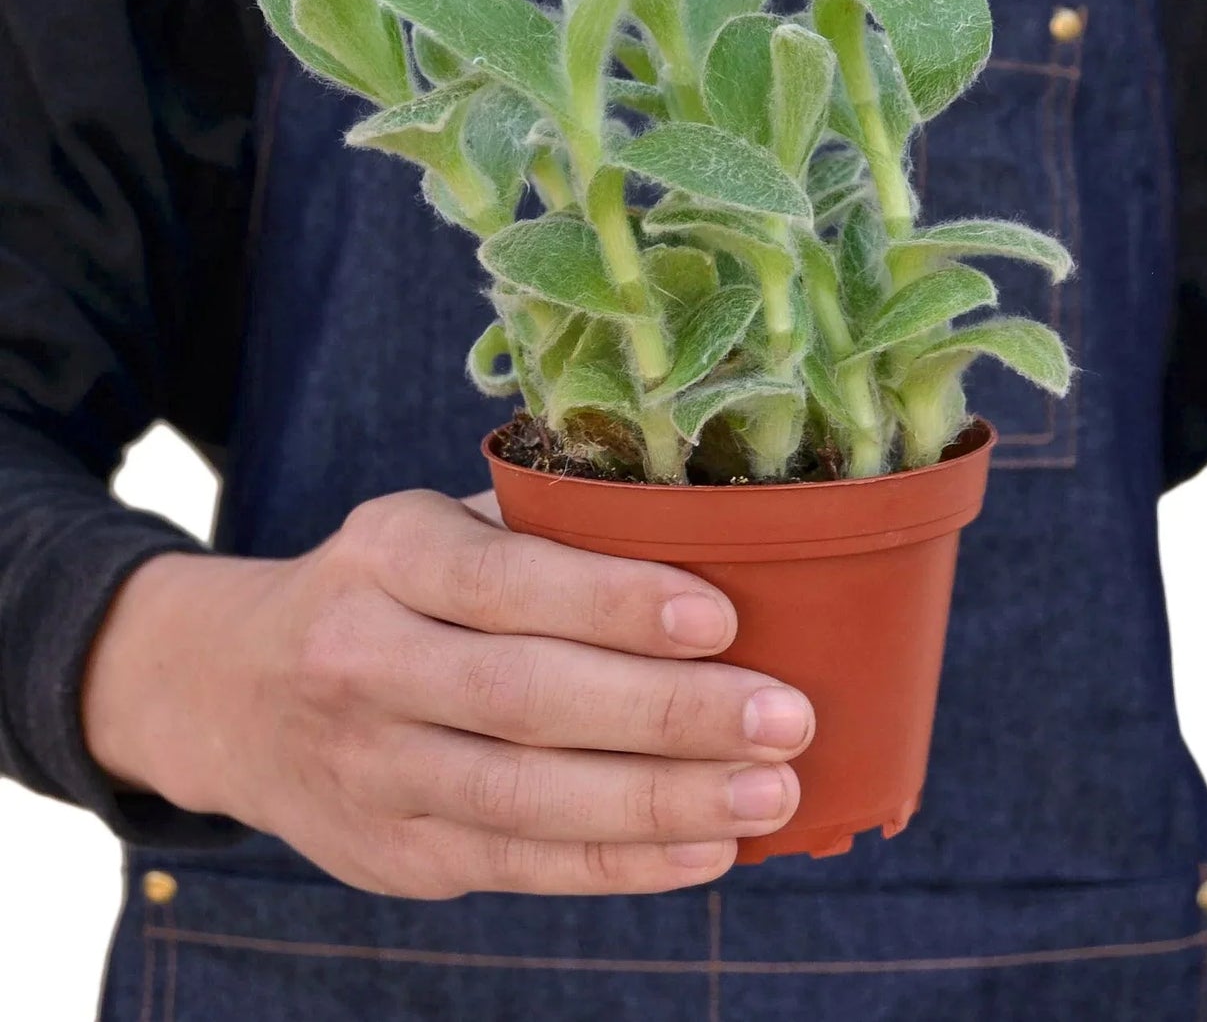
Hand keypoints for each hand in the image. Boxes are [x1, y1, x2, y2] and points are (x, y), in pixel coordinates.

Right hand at [81, 489, 813, 896]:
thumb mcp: (438, 526)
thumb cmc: (392, 587)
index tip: (722, 617)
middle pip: (523, 698)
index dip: (611, 602)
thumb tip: (716, 540)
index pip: (502, 581)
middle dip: (665, 713)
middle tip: (785, 717)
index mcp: (385, 554)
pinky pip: (519, 864)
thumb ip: (544, 533)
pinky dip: (620, 863)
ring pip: (525, 798)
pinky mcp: (392, 853)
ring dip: (661, 802)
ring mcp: (370, 770)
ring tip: (771, 793)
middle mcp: (361, 659)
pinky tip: (706, 847)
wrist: (237, 690)